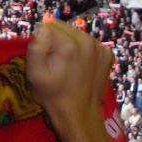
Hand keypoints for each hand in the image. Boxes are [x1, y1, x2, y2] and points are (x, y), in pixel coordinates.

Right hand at [26, 21, 113, 141]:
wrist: (79, 114)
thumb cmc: (53, 96)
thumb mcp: (34, 75)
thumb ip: (35, 48)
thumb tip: (41, 29)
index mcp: (69, 44)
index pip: (47, 27)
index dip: (42, 42)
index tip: (44, 59)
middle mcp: (87, 40)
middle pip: (62, 27)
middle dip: (55, 40)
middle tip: (54, 62)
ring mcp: (100, 47)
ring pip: (75, 33)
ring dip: (68, 44)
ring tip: (66, 64)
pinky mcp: (107, 53)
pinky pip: (88, 42)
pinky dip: (81, 50)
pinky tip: (79, 65)